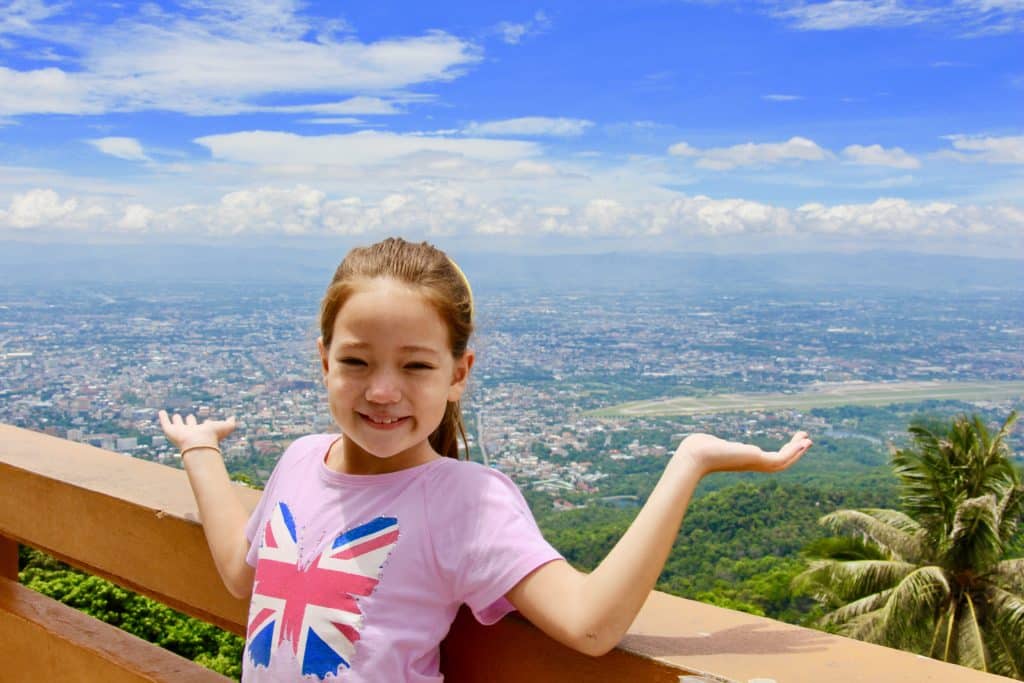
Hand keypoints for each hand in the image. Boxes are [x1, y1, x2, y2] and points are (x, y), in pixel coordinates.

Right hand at [158, 410, 235, 452]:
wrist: (197, 443)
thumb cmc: (213, 436)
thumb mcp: (226, 427)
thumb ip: (231, 423)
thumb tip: (234, 417)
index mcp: (205, 432)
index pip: (205, 427)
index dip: (207, 424)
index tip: (208, 421)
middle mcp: (192, 432)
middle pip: (191, 426)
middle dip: (191, 422)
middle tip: (190, 417)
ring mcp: (181, 432)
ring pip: (178, 425)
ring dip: (176, 420)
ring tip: (175, 415)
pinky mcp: (170, 431)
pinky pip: (165, 423)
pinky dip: (162, 418)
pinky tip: (161, 412)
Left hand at [674, 431, 811, 475]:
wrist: (694, 456)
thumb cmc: (696, 449)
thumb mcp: (709, 443)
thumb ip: (713, 442)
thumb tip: (705, 440)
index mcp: (744, 459)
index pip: (767, 460)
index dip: (780, 453)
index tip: (789, 442)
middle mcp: (751, 463)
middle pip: (779, 463)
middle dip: (793, 452)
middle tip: (805, 441)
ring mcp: (755, 463)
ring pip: (783, 462)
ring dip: (797, 452)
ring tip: (808, 440)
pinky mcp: (757, 460)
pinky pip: (781, 458)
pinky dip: (794, 452)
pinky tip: (802, 442)